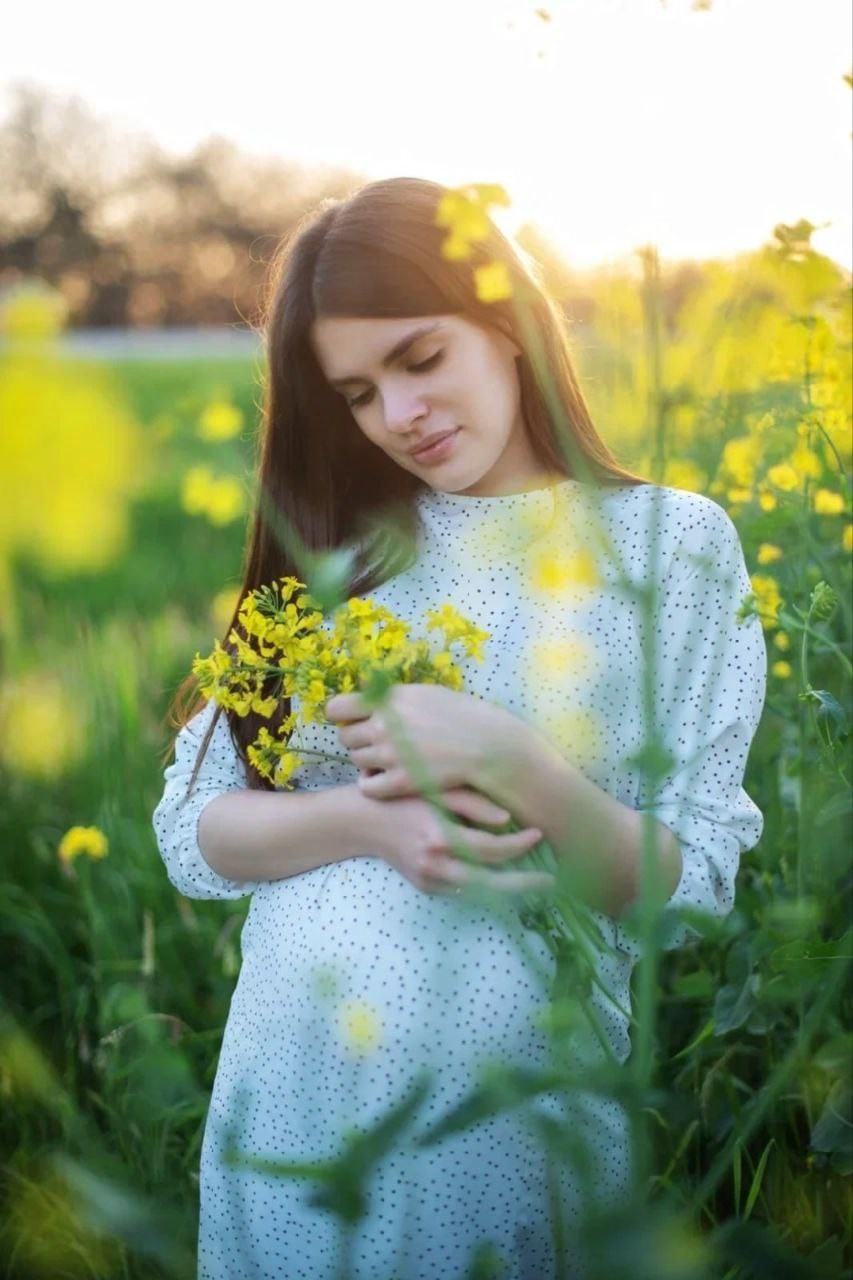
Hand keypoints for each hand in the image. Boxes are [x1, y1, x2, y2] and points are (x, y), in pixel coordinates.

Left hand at [325, 684, 506, 799]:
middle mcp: (383, 726)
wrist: (487, 745)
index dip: (343, 716)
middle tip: (379, 743)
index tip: (354, 721)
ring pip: (356, 761)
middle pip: (345, 737)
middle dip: (359, 739)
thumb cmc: (462, 715)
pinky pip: (367, 786)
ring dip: (369, 762)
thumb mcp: (425, 693)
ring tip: (391, 761)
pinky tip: (389, 780)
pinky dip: (373, 785)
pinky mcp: (399, 782)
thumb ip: (393, 695)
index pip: (336, 708)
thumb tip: (367, 690)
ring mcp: (390, 755)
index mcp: (388, 700)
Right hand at [360, 785, 551, 896]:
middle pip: (490, 883)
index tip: (539, 834)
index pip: (492, 849)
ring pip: (478, 892)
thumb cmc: (402, 797)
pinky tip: (500, 875)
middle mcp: (434, 865)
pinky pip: (461, 890)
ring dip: (506, 887)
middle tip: (550, 880)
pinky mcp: (425, 888)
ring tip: (533, 879)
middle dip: (523, 883)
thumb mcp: (436, 790)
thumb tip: (508, 821)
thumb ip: (472, 804)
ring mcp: (428, 881)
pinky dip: (483, 884)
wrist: (362, 821)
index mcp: (439, 837)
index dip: (520, 844)